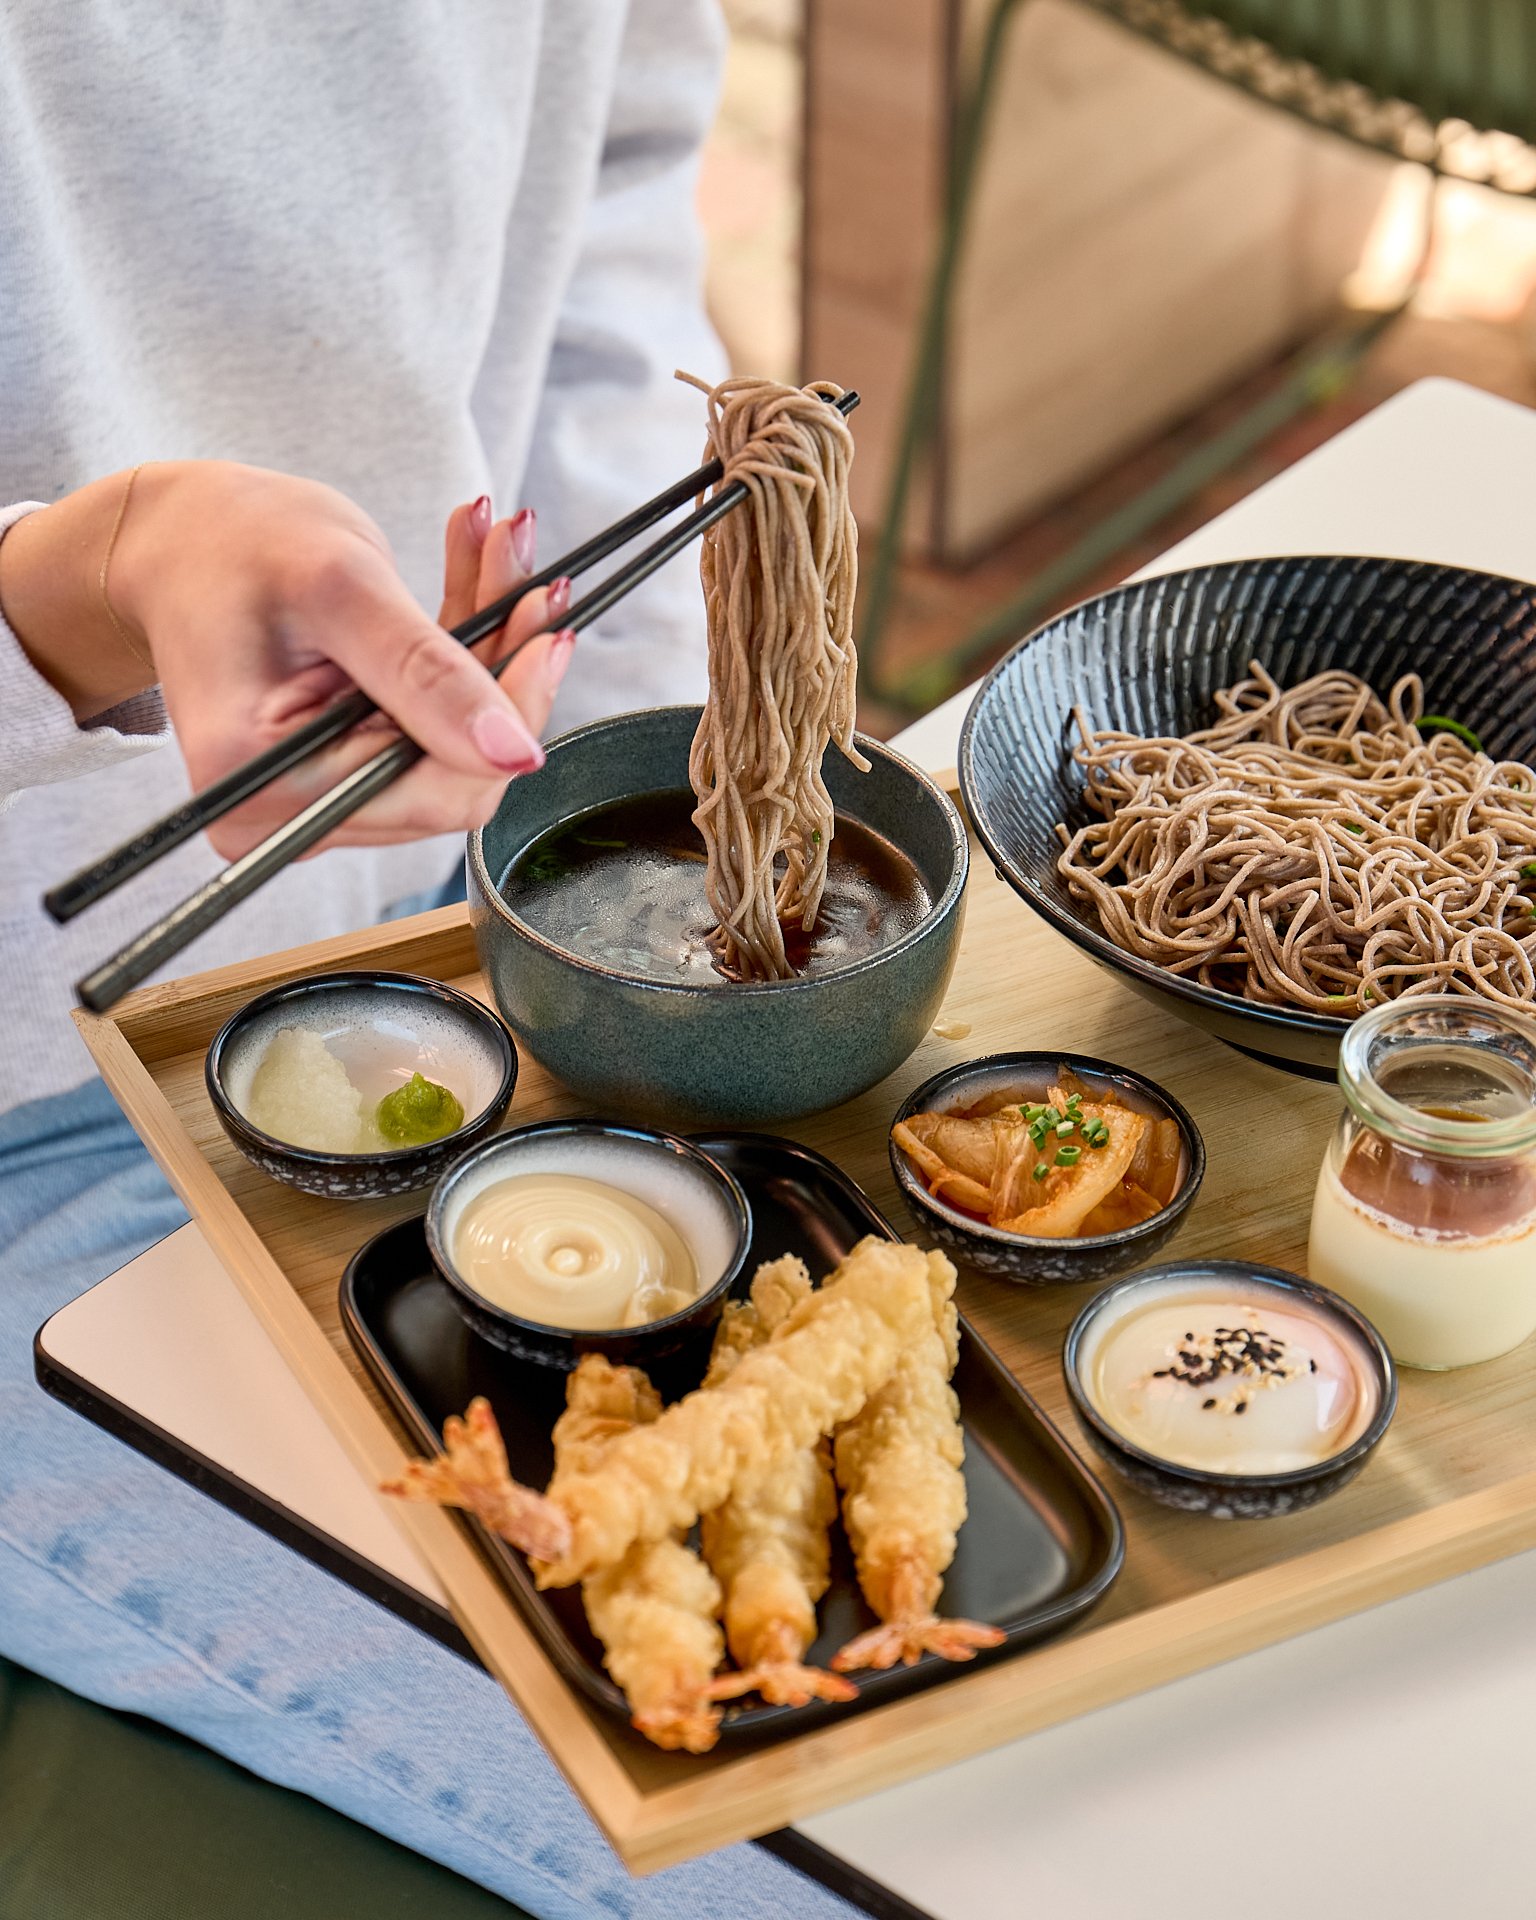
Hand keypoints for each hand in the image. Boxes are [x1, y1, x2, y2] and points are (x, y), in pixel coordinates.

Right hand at [0, 461, 573, 856]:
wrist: (181, 539)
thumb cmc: (229, 545)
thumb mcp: (338, 588)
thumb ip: (425, 673)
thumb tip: (516, 753)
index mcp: (267, 790)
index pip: (438, 793)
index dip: (510, 719)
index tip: (553, 632)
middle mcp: (290, 818)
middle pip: (455, 774)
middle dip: (505, 672)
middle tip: (538, 579)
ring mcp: (319, 801)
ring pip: (457, 745)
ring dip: (493, 647)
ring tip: (498, 548)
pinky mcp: (345, 772)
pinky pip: (437, 727)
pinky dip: (467, 651)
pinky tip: (475, 572)